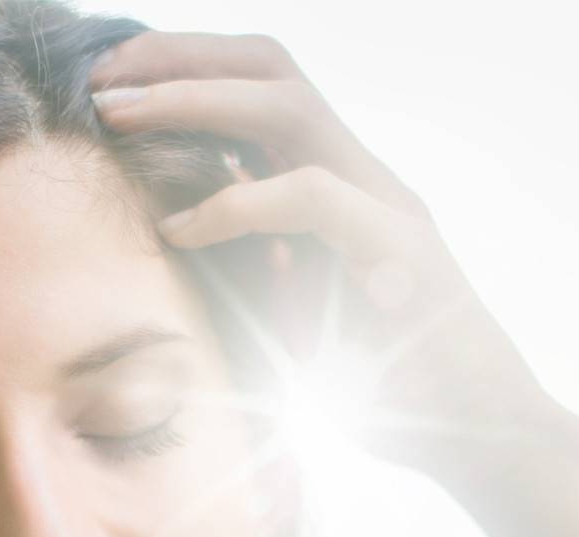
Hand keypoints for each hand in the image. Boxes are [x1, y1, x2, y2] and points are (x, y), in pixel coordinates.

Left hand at [89, 29, 546, 482]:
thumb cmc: (385, 391)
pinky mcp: (401, 249)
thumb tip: (176, 253)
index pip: (261, 90)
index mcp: (337, 188)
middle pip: (270, 70)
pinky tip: (180, 229)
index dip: (186, 72)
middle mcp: (362, 178)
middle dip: (179, 59)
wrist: (477, 434)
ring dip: (192, 100)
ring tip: (117, 115)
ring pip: (288, 106)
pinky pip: (312, 198)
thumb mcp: (292, 326)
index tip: (111, 88)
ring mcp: (384, 204)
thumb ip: (249, 279)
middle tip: (101, 78)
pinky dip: (238, 204)